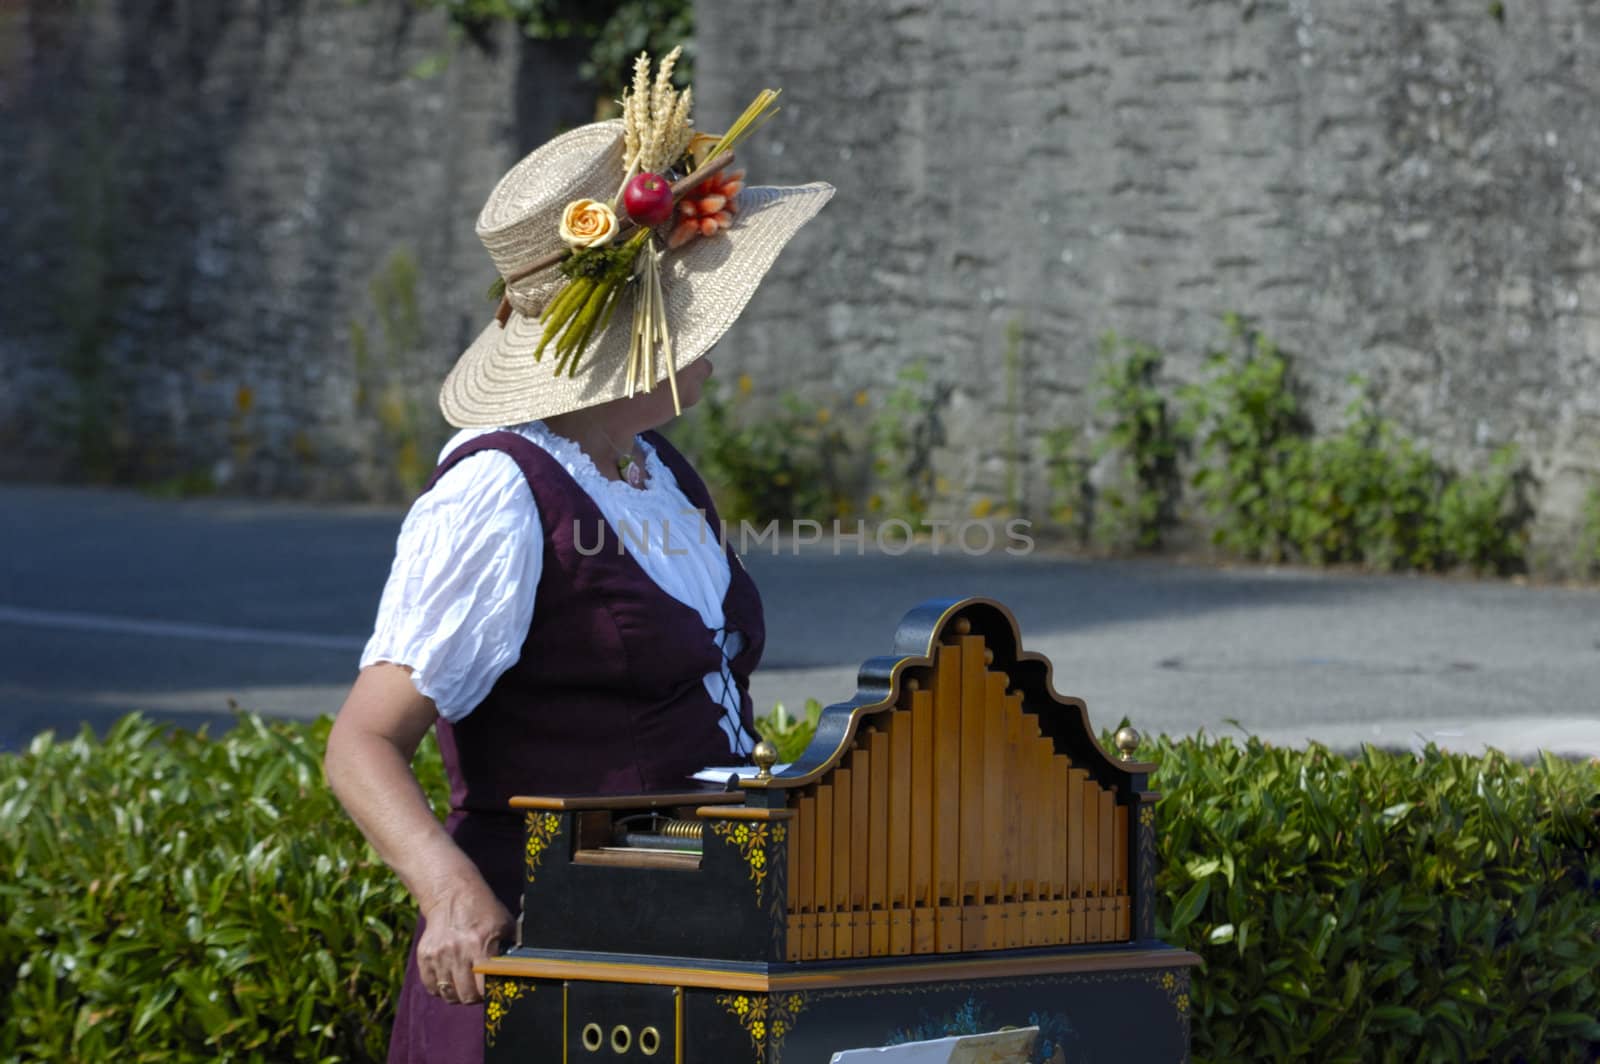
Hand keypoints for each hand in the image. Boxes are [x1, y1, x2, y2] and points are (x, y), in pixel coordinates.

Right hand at [416, 877, 513, 1004]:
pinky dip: (440, 988)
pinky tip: (449, 978)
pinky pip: (431, 986)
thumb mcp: (505, 925)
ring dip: (457, 994)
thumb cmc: (484, 911)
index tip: (492, 990)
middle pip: (466, 995)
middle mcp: (457, 951)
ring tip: (464, 984)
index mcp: (479, 944)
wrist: (451, 894)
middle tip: (479, 989)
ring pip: (448, 993)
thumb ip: (512, 949)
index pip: (484, 987)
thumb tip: (522, 970)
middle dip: (475, 997)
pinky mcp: (424, 956)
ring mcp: (438, 955)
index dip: (489, 994)